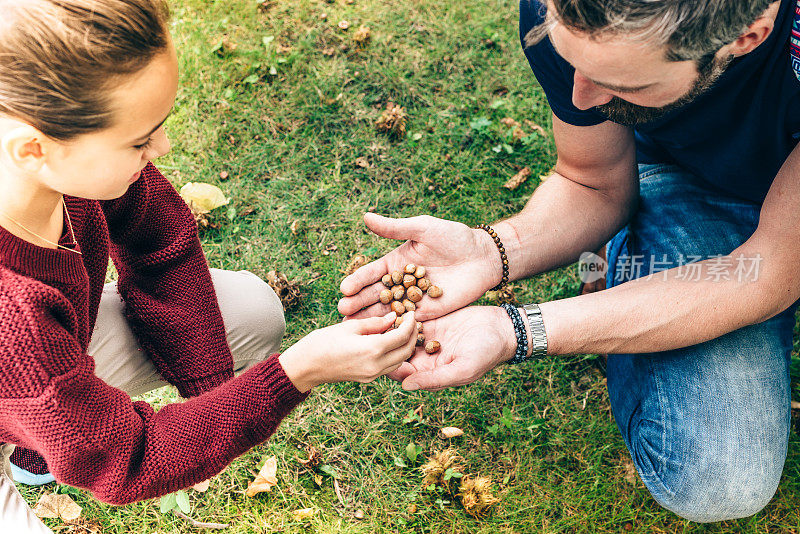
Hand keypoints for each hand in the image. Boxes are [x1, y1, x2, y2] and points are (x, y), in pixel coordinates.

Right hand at [279, 311, 417, 391]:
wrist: (305, 367)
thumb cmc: (322, 342)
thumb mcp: (349, 327)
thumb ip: (374, 323)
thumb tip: (393, 318)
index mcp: (372, 349)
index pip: (402, 336)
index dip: (410, 323)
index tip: (412, 312)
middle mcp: (376, 365)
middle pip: (406, 351)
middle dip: (412, 335)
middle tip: (412, 322)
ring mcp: (372, 375)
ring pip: (400, 361)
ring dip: (406, 346)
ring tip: (403, 330)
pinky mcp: (368, 379)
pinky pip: (390, 367)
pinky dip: (395, 354)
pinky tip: (390, 342)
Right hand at [338, 213, 501, 320]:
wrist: (483, 256)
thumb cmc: (453, 237)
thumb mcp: (423, 229)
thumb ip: (395, 228)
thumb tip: (366, 217)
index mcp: (396, 262)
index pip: (372, 273)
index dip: (358, 280)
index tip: (344, 288)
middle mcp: (400, 282)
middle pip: (375, 295)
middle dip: (358, 303)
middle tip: (342, 311)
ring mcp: (412, 299)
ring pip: (387, 311)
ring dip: (370, 319)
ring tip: (354, 327)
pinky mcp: (426, 313)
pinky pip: (406, 322)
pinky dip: (392, 329)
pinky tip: (379, 338)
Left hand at [387, 306, 517, 390]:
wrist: (503, 328)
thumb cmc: (486, 353)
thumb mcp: (462, 369)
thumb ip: (434, 379)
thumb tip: (405, 386)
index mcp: (429, 372)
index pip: (400, 372)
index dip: (387, 363)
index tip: (378, 352)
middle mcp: (424, 356)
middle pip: (395, 352)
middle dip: (384, 344)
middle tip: (375, 332)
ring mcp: (426, 337)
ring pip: (399, 335)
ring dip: (390, 327)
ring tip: (380, 317)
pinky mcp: (431, 320)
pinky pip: (410, 319)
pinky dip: (401, 314)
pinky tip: (393, 304)